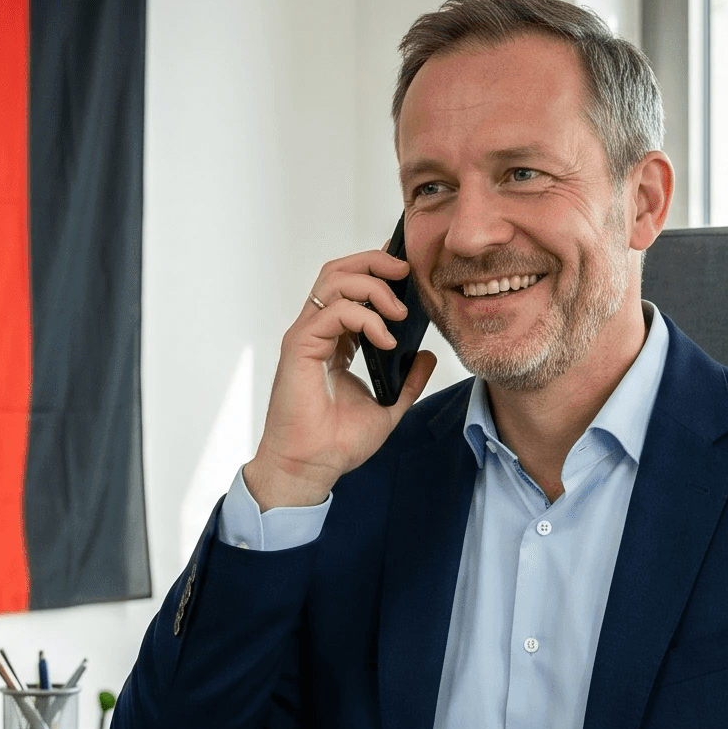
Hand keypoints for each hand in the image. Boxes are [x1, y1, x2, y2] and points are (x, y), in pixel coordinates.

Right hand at [239, 249, 436, 510]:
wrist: (313, 467)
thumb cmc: (337, 442)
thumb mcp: (387, 406)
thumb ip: (408, 381)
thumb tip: (427, 356)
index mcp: (334, 341)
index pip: (351, 288)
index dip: (376, 269)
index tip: (406, 267)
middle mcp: (317, 332)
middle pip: (339, 271)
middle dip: (374, 261)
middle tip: (406, 270)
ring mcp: (306, 336)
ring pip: (334, 281)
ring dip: (373, 286)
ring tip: (399, 312)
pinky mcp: (300, 346)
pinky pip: (334, 312)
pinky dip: (365, 318)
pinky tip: (385, 339)